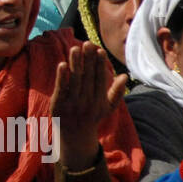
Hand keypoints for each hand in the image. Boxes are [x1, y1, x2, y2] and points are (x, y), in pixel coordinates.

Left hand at [52, 42, 126, 169]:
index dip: (99, 64)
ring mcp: (72, 103)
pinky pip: (61, 89)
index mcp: (99, 100)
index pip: (99, 79)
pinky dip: (61, 77)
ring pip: (74, 80)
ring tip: (75, 48)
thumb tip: (124, 75)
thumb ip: (116, 92)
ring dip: (75, 64)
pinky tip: (62, 64)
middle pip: (87, 77)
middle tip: (88, 43)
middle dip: (88, 60)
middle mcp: (87, 102)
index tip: (99, 50)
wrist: (75, 138)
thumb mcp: (107, 107)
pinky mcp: (58, 105)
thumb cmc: (91, 117)